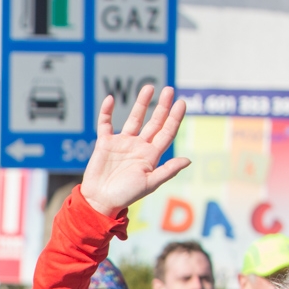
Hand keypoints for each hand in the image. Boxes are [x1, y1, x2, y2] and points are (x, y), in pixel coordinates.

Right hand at [80, 85, 191, 217]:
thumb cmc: (126, 195)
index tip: (181, 103)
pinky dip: (107, 111)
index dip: (175, 118)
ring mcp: (122, 143)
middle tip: (169, 90)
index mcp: (151, 155)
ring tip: (149, 88)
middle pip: (154, 122)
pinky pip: (105, 123)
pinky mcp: (105, 143)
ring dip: (141, 103)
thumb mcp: (150, 183)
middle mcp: (139, 146)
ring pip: (134, 118)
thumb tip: (188, 160)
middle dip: (162, 106)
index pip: (167, 132)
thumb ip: (168, 171)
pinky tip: (110, 99)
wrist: (100, 200)